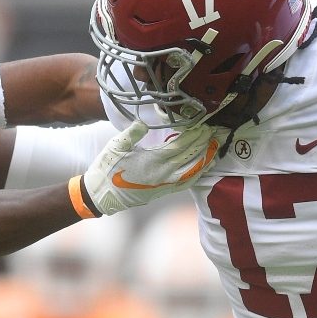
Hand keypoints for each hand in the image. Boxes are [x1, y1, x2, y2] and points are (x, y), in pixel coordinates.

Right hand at [81, 121, 223, 214]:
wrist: (101, 195)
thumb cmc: (107, 169)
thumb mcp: (115, 146)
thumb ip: (132, 133)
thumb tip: (144, 122)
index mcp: (152, 161)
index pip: (180, 146)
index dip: (193, 135)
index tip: (203, 125)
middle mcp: (162, 174)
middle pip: (190, 157)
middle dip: (203, 143)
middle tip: (214, 131)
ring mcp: (164, 184)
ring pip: (192, 171)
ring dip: (205, 158)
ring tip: (215, 146)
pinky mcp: (163, 191)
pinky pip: (187, 182)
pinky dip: (198, 173)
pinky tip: (204, 166)